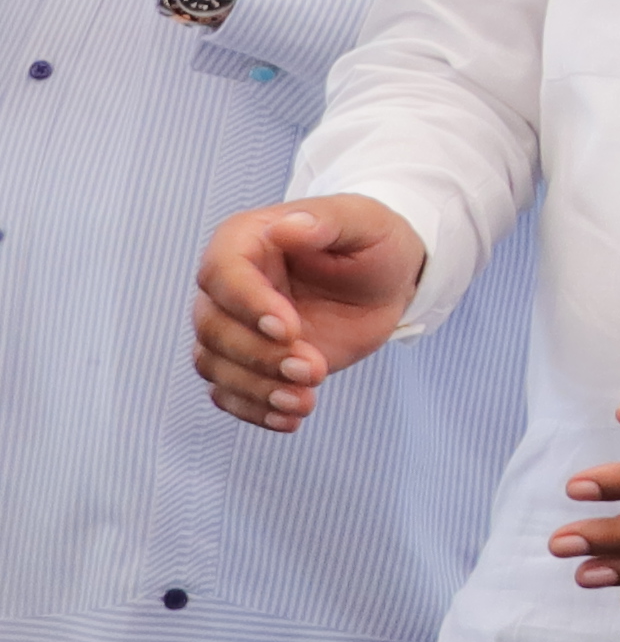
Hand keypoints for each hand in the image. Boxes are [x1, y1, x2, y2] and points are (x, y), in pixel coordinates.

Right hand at [191, 194, 426, 428]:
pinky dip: (253, 410)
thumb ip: (326, 222)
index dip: (248, 305)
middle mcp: (227, 287)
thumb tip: (286, 228)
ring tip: (304, 401)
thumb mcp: (363, 222)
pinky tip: (290, 419)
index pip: (222, 274)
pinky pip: (229, 392)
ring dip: (256, 388)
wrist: (384, 281)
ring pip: (215, 365)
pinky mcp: (248, 363)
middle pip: (212, 327)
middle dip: (259, 356)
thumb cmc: (372, 241)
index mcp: (243, 242)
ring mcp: (233, 327)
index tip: (289, 329)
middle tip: (313, 368)